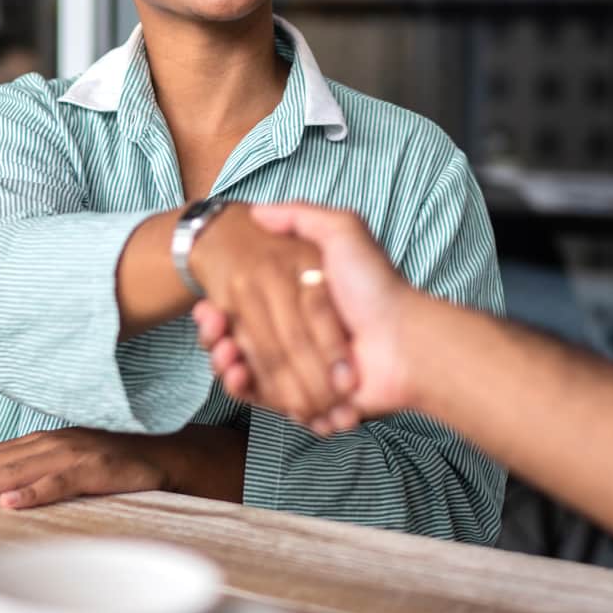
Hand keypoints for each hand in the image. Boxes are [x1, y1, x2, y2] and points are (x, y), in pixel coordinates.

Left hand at [0, 425, 244, 508]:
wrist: (179, 455)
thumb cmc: (123, 465)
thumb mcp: (76, 465)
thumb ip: (42, 472)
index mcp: (47, 441)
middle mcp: (57, 441)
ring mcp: (80, 452)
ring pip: (21, 469)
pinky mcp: (104, 468)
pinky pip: (64, 482)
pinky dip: (36, 491)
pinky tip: (9, 503)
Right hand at [186, 204, 356, 422]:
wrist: (404, 342)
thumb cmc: (375, 287)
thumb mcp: (343, 233)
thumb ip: (302, 216)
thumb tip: (258, 210)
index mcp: (299, 305)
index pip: (246, 310)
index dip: (221, 310)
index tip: (208, 306)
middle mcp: (299, 339)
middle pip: (240, 342)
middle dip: (217, 337)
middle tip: (210, 326)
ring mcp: (301, 372)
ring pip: (246, 371)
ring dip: (225, 362)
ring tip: (223, 351)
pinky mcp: (305, 401)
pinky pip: (263, 399)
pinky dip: (245, 389)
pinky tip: (236, 372)